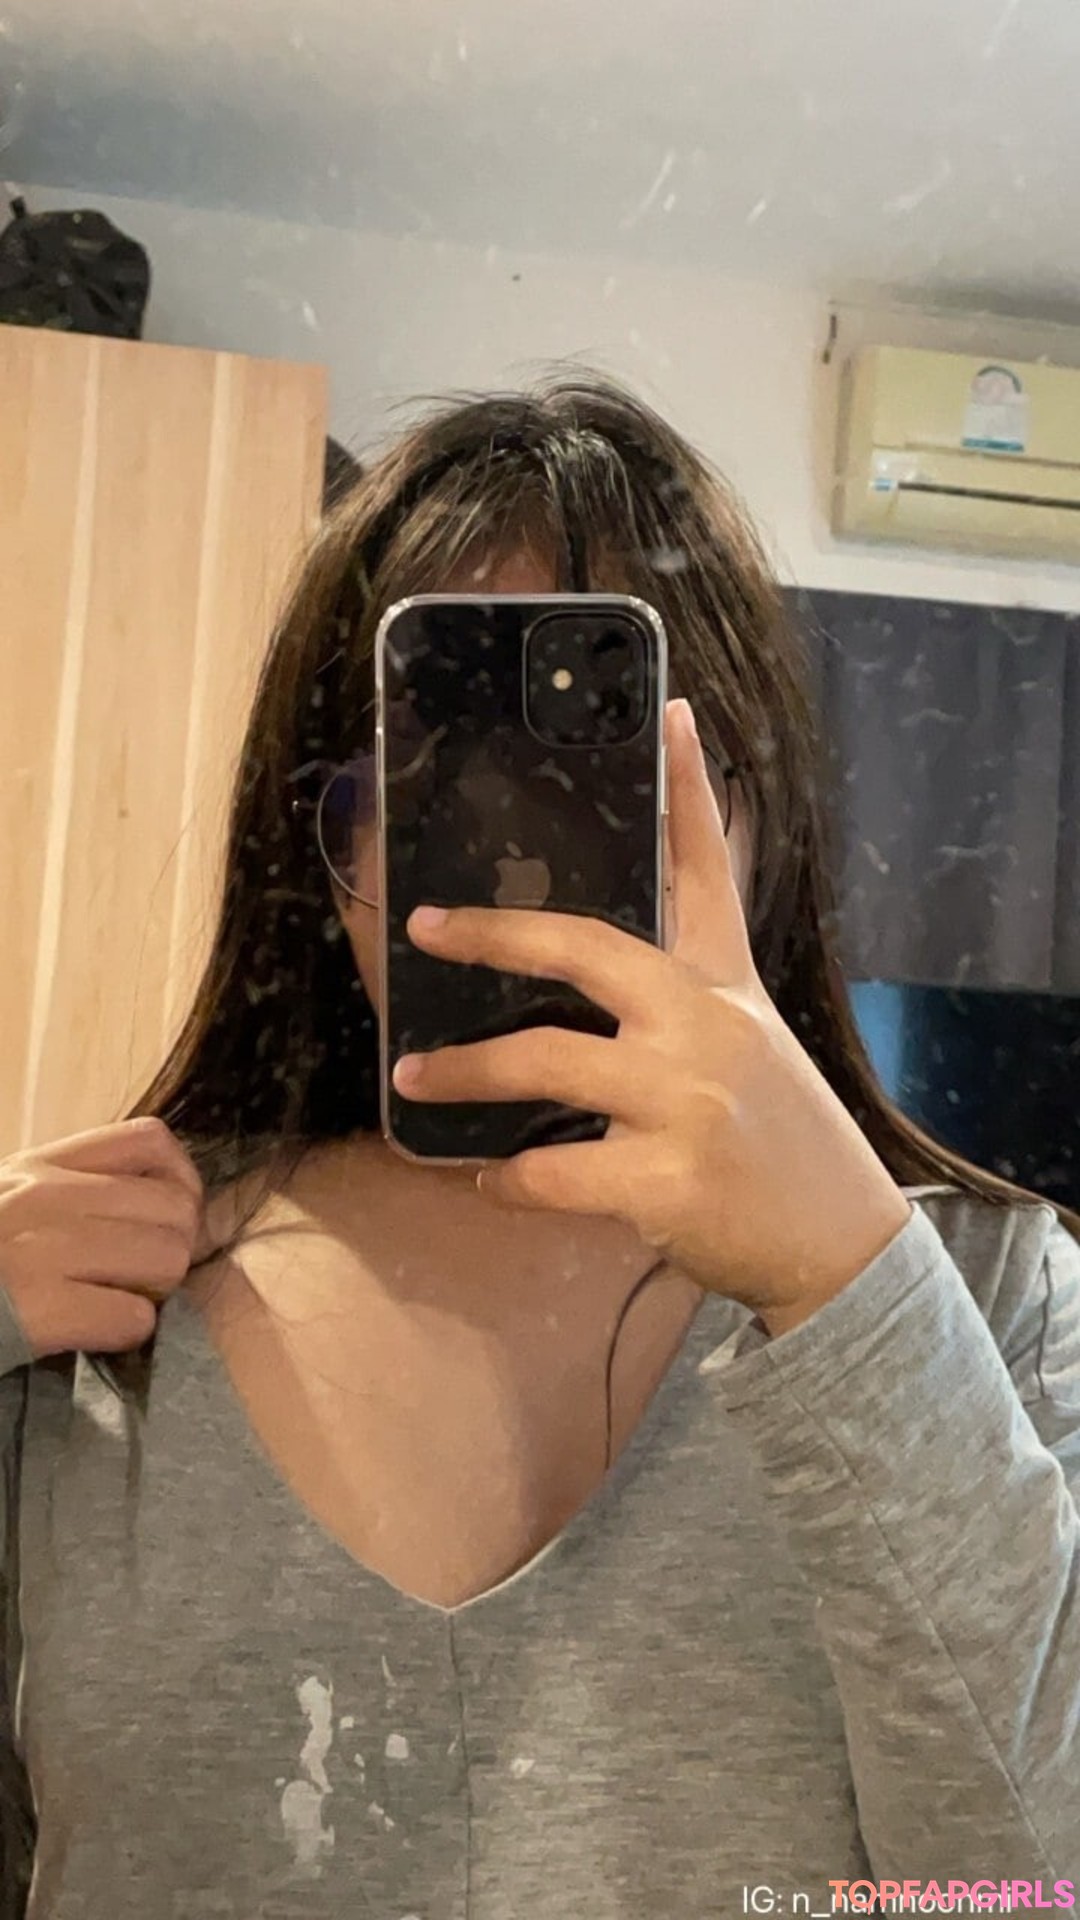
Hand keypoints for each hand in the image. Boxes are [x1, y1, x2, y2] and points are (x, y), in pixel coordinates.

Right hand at [0, 1118, 205, 1358]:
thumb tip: (158, 1202)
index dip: (178, 1184)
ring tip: (109, 1303)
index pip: (151, 1141)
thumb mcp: (7, 1200)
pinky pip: (133, 1319)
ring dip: (151, 1293)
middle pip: (175, 1209)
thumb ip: (69, 1191)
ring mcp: (40, 1251)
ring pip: (166, 1261)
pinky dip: (122, 1335)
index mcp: (38, 1165)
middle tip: (134, 1279)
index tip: (160, 1220)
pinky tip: (87, 1335)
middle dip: (169, 1252)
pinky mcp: (37, 1312)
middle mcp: (44, 1196)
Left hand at [393, 699, 911, 1335]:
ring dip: (468, 1072)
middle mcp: (706, 1026)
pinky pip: (552, 1172)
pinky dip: (507, 1178)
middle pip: (588, 950)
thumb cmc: (780, 1137)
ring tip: (415, 1079)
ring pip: (546, 1063)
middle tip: (427, 929)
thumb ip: (691, 996)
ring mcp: (687, 1101)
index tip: (671, 712)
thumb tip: (600, 981)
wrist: (840, 1243)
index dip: (690, 789)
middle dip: (496, 934)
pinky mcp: (667, 1180)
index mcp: (724, 986)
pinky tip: (488, 1176)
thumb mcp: (751, 1042)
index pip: (709, 869)